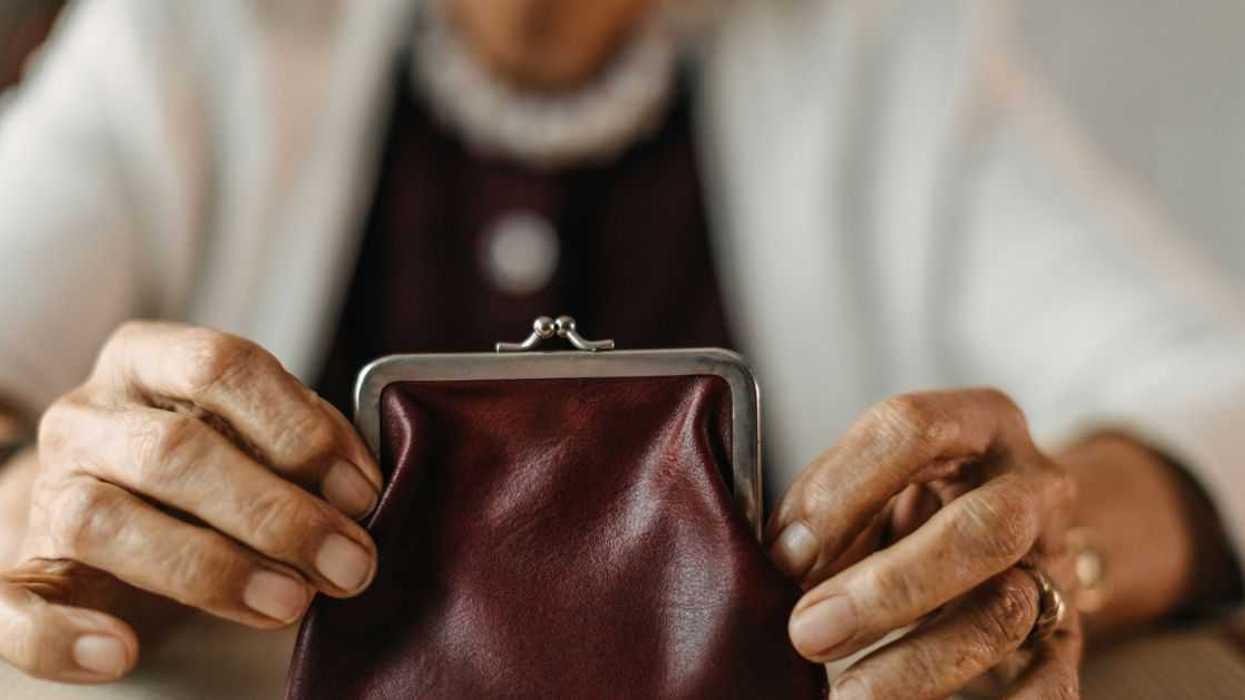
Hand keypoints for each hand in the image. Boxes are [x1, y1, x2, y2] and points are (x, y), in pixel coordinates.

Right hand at [0, 321, 381, 682]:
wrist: (101, 505)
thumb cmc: (204, 464)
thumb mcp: (252, 432)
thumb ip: (300, 445)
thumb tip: (362, 494)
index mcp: (148, 360)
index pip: (221, 366)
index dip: (300, 431)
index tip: (362, 493)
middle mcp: (89, 415)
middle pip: (174, 451)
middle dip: (276, 513)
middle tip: (348, 563)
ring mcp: (48, 489)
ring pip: (105, 520)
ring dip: (209, 568)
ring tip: (288, 602)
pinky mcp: (21, 565)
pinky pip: (12, 604)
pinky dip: (60, 636)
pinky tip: (120, 651)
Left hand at [768, 389, 1081, 698]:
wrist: (1009, 535)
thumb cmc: (908, 502)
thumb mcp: (870, 483)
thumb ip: (825, 507)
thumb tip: (777, 562)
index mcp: (976, 423)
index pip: (913, 430)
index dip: (843, 491)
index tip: (785, 555)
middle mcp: (1031, 486)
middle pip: (981, 529)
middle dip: (888, 589)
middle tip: (807, 634)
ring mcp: (1057, 563)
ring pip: (1003, 613)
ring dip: (915, 665)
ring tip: (845, 697)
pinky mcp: (1067, 638)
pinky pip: (1049, 686)